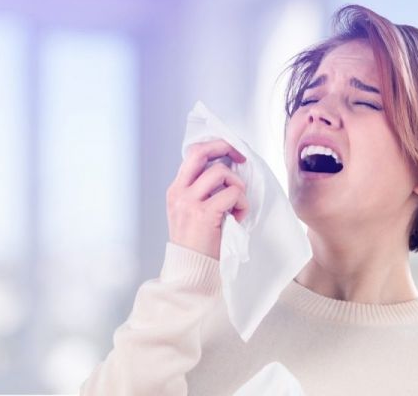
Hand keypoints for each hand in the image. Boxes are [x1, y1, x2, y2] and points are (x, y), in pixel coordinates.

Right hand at [166, 139, 248, 259]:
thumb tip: (226, 172)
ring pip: (220, 172)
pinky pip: (231, 194)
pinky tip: (237, 217)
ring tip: (237, 204)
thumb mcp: (189, 213)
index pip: (192, 154)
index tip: (231, 153)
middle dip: (225, 148)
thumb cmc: (196, 244)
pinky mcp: (204, 214)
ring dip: (237, 186)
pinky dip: (241, 204)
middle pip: (201, 153)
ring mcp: (189, 202)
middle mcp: (179, 192)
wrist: (190, 271)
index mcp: (175, 190)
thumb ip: (200, 192)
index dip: (214, 147)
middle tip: (241, 159)